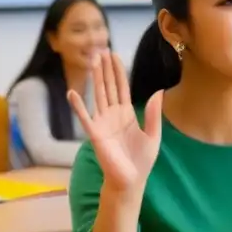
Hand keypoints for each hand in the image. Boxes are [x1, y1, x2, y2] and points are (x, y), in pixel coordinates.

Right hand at [69, 50, 163, 195]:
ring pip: (98, 96)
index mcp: (127, 114)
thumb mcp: (153, 135)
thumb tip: (158, 92)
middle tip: (102, 50)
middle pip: (108, 87)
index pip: (121, 87)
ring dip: (95, 79)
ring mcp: (102, 123)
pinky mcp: (95, 134)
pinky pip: (84, 117)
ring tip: (92, 62)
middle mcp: (113, 115)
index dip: (118, 71)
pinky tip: (72, 92)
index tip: (115, 55)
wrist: (131, 181)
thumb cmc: (141, 160)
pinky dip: (78, 106)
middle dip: (105, 69)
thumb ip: (154, 114)